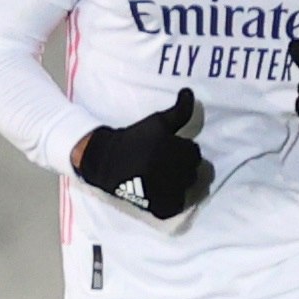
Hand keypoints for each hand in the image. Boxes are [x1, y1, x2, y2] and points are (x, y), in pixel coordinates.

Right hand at [73, 88, 212, 219]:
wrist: (104, 161)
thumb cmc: (133, 138)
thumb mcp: (157, 122)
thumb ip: (179, 110)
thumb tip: (190, 92)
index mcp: (175, 150)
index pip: (193, 151)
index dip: (181, 148)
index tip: (166, 148)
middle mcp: (173, 172)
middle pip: (193, 169)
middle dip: (182, 164)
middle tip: (163, 162)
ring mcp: (168, 191)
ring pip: (188, 186)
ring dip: (179, 181)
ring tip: (161, 176)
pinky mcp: (160, 207)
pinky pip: (178, 204)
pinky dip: (172, 200)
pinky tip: (160, 191)